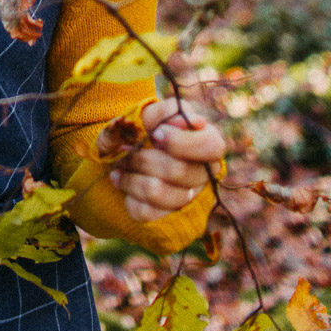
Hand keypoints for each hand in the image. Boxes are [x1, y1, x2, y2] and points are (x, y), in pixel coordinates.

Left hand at [103, 98, 224, 223]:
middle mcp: (203, 173)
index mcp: (207, 143)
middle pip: (179, 171)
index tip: (155, 134)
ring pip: (158, 192)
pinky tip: (121, 180)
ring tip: (119, 165)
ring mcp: (188, 199)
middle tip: (126, 149)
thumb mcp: (152, 113)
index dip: (182, 141)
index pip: (211, 146)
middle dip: (144, 158)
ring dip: (131, 176)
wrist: (126, 153)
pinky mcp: (168, 218)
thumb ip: (167, 112)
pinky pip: (146, 212)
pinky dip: (127, 194)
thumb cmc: (145, 129)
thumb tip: (192, 120)